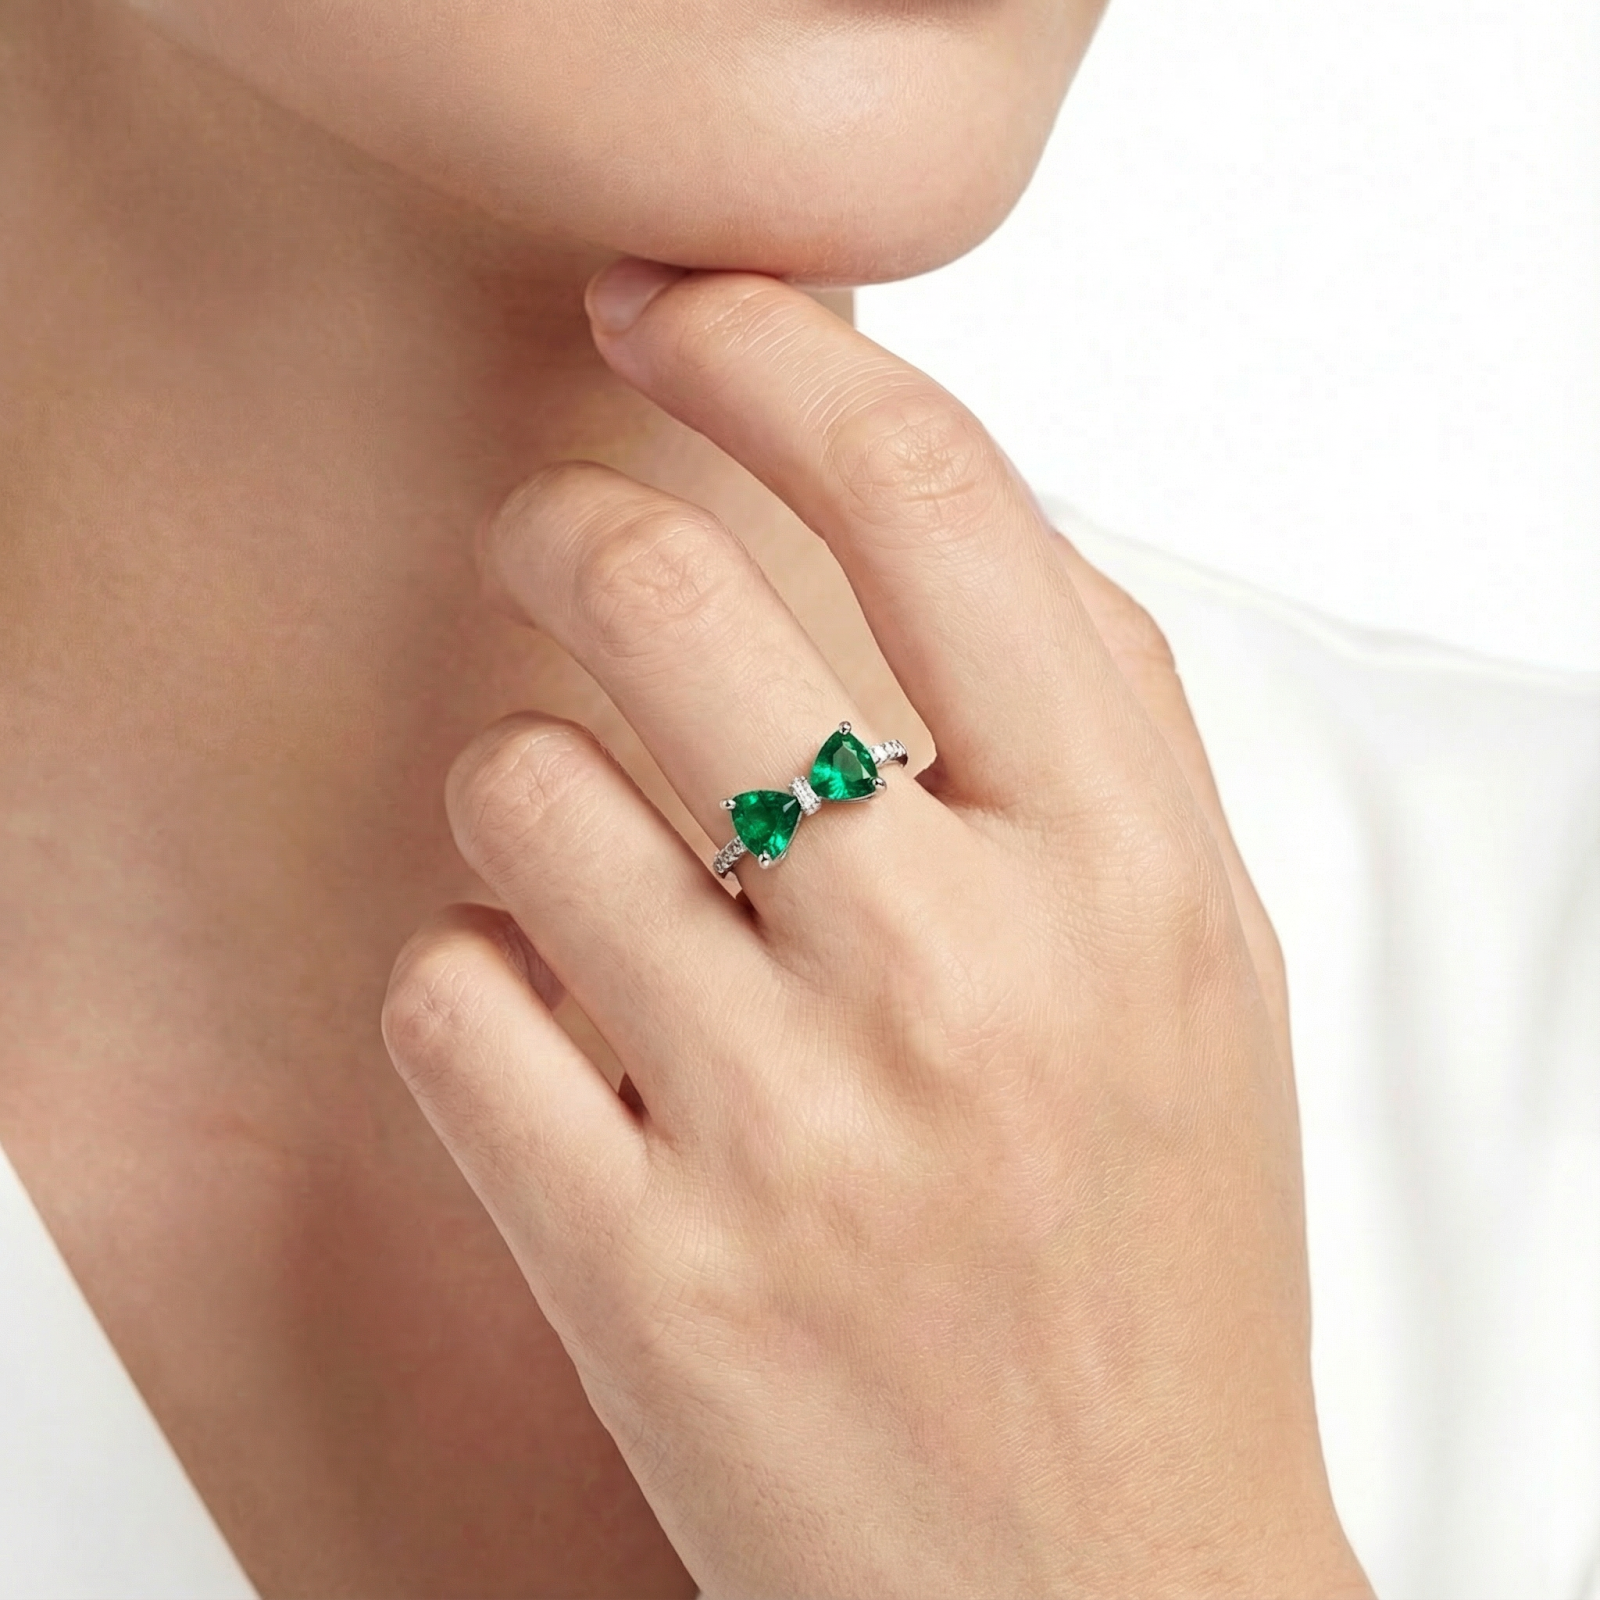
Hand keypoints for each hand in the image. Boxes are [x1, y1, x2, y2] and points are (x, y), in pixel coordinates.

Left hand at [382, 259, 1371, 1599]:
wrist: (1117, 1592)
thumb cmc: (1159, 1264)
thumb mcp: (1193, 967)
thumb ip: (1081, 727)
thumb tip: (928, 508)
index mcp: (1123, 874)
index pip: (933, 498)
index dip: (777, 346)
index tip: (679, 304)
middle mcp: (962, 973)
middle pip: (666, 592)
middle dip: (574, 533)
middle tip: (567, 551)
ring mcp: (790, 1125)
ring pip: (520, 789)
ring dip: (533, 798)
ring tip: (613, 880)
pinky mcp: (645, 1268)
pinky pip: (449, 997)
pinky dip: (476, 986)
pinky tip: (566, 1041)